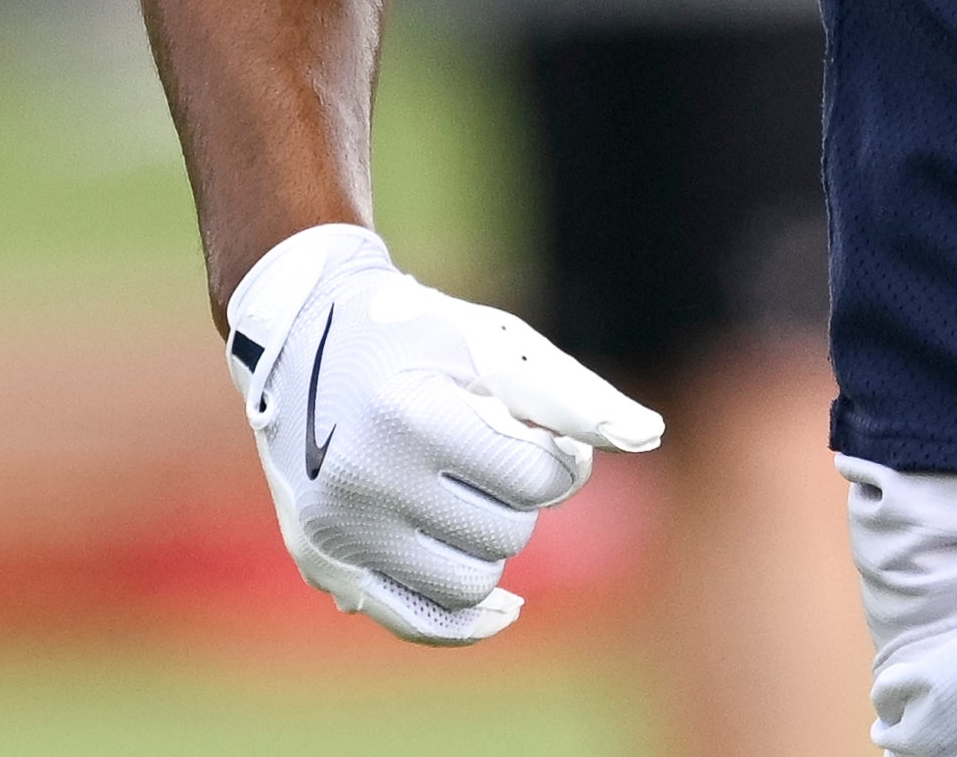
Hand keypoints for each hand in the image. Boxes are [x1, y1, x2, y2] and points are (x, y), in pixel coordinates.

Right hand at [223, 224, 663, 642]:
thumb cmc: (420, 334)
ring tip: (468, 490)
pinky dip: (467, 619)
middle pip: (508, 533)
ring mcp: (337, 531)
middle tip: (494, 453)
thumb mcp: (496, 345)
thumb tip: (652, 436)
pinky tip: (501, 602)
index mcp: (410, 416)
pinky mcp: (323, 563)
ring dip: (491, 542)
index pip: (537, 479)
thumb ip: (574, 396)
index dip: (558, 457)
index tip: (534, 430)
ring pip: (470, 584)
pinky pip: (417, 622)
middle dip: (520, 496)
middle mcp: (363, 481)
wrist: (304, 335)